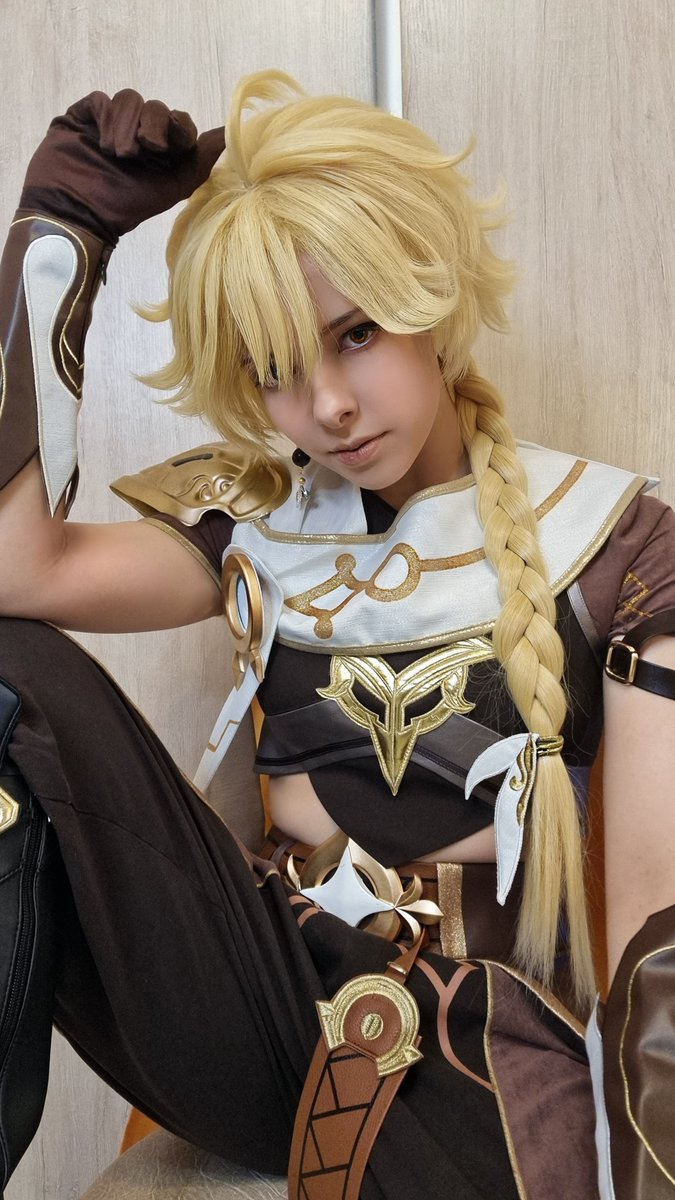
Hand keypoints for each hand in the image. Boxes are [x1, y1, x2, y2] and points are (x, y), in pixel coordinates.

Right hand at [19, 90, 224, 244]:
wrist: (78, 210)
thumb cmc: (127, 204)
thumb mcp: (173, 186)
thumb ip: (201, 161)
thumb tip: (228, 134)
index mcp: (162, 150)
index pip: (179, 121)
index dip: (178, 126)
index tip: (170, 144)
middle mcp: (138, 133)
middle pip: (156, 108)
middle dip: (152, 126)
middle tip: (141, 152)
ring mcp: (110, 123)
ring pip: (130, 100)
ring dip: (126, 127)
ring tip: (117, 155)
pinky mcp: (83, 116)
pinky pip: (100, 100)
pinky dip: (105, 118)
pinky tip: (100, 141)